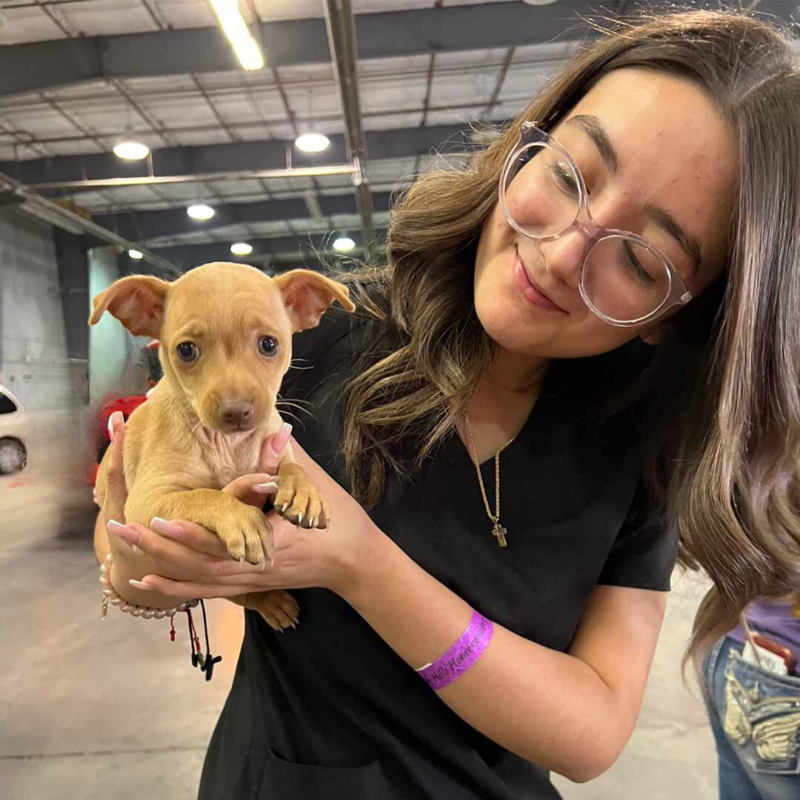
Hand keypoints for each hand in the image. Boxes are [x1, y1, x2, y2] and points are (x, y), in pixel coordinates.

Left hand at [115, 435, 382, 602]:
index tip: (160, 517)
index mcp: (267, 540)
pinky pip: (203, 590)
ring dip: (157, 564)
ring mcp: (247, 580)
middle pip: (196, 563)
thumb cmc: (334, 525)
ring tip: (123, 549)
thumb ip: (285, 463)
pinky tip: (145, 581)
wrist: (350, 562)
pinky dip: (173, 587)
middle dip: (157, 547)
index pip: (222, 540)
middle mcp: (252, 566)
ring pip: (194, 579)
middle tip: (121, 530)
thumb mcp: (310, 491)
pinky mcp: (245, 586)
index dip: (190, 532)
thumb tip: (276, 427)